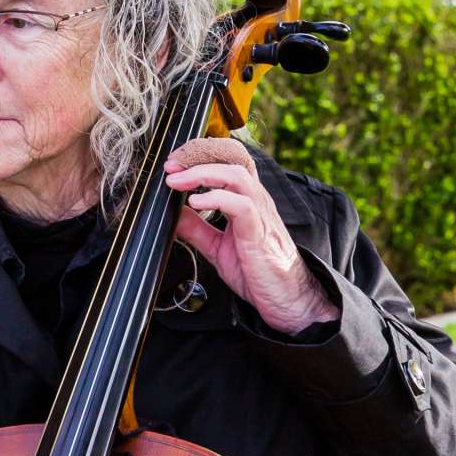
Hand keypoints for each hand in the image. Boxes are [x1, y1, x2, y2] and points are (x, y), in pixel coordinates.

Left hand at [164, 140, 338, 335]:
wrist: (284, 298)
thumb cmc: (257, 272)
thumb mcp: (217, 248)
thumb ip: (197, 230)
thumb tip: (173, 215)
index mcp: (246, 200)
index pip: (226, 162)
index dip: (199, 157)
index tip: (173, 165)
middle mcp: (255, 200)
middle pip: (230, 160)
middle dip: (197, 158)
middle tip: (170, 167)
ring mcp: (260, 214)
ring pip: (236, 175)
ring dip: (202, 173)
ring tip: (177, 182)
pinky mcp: (260, 233)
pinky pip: (242, 205)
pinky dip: (217, 198)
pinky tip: (196, 203)